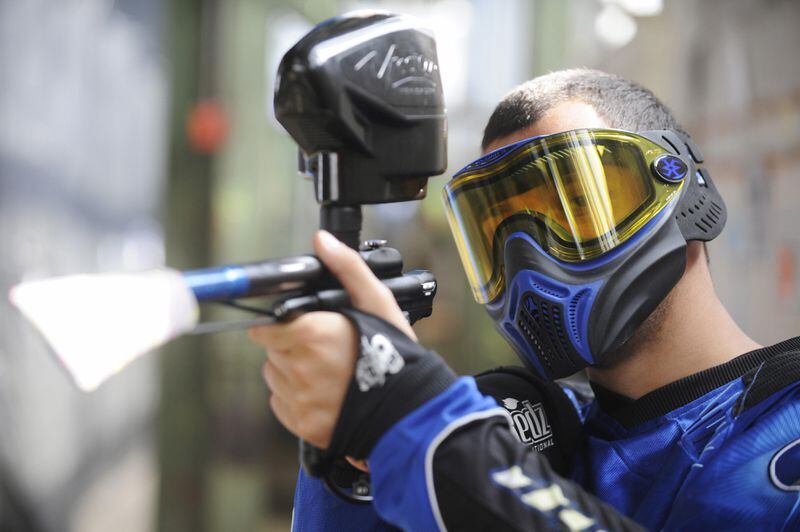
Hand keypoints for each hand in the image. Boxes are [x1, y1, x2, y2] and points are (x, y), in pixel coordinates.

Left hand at [249, 230, 415, 449]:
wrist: (410, 413)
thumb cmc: (396, 357)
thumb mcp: (378, 303)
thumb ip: (347, 268)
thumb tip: (322, 241)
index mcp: (311, 335)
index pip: (266, 327)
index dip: (281, 324)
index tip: (299, 326)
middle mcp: (298, 368)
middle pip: (273, 350)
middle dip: (292, 345)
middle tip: (325, 349)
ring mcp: (299, 399)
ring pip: (275, 376)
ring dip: (291, 371)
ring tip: (327, 372)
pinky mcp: (302, 425)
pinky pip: (282, 404)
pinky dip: (297, 398)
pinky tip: (325, 393)